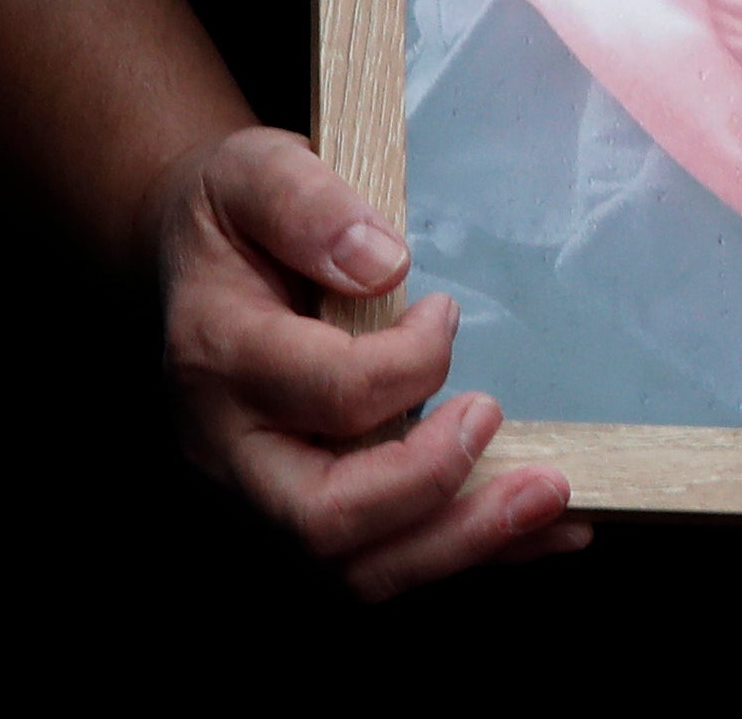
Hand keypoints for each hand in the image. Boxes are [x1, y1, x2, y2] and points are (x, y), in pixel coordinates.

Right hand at [149, 126, 589, 599]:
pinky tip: (550, 532)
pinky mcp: (300, 519)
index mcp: (218, 359)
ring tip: (550, 500)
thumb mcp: (254, 170)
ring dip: (460, 543)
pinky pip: (381, 568)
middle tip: (499, 417)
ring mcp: (260, 498)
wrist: (191, 266)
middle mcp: (229, 451)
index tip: (448, 309)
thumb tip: (382, 265)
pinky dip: (469, 554)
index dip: (411, 362)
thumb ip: (308, 206)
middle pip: (324, 520)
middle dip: (432, 486)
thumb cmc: (233, 220)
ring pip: (353, 571)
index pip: (328, 395)